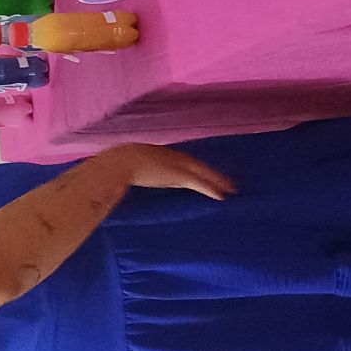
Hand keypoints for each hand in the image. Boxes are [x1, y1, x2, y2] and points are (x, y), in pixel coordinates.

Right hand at [102, 143, 235, 199]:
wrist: (120, 162)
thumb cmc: (118, 164)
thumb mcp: (129, 165)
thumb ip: (134, 169)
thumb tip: (127, 176)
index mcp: (162, 154)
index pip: (185, 161)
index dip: (197, 168)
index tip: (205, 173)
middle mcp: (173, 157)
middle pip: (199, 165)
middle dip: (214, 174)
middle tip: (229, 182)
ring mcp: (177, 165)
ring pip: (204, 173)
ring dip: (218, 181)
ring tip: (232, 189)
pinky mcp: (179, 176)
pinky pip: (200, 183)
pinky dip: (211, 189)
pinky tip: (222, 196)